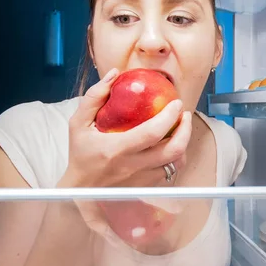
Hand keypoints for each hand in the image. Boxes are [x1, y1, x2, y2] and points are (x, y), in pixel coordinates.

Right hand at [59, 67, 191, 188]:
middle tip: (184, 115)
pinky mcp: (147, 187)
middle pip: (174, 150)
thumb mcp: (78, 124)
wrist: (80, 192)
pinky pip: (170, 172)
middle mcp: (133, 167)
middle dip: (186, 129)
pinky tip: (171, 145)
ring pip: (176, 163)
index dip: (169, 116)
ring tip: (180, 129)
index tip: (176, 103)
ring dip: (184, 144)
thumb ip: (94, 97)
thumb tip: (114, 74)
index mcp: (116, 150)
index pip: (152, 133)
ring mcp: (142, 180)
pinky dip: (176, 157)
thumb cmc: (81, 155)